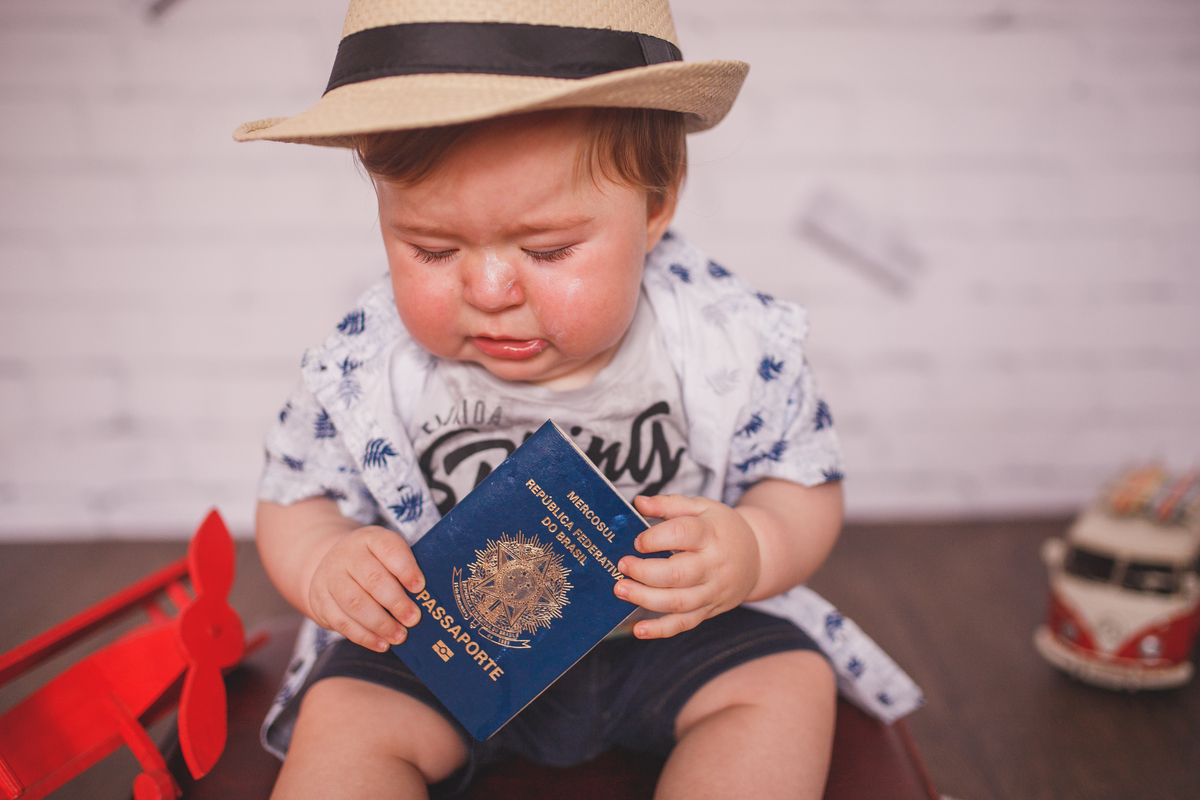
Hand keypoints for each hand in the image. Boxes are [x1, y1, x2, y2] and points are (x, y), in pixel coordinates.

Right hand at [306, 526, 425, 651]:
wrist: (332, 563)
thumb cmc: (374, 563)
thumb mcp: (387, 555)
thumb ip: (405, 571)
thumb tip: (429, 599)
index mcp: (371, 538)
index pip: (389, 548)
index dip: (406, 568)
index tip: (420, 587)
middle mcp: (348, 555)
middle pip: (372, 579)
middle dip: (396, 602)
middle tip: (414, 619)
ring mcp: (330, 577)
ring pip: (355, 603)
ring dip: (381, 624)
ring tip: (400, 636)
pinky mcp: (320, 601)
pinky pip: (341, 622)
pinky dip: (364, 636)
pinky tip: (381, 644)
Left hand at [613, 494, 760, 638]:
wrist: (758, 557)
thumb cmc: (722, 529)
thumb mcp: (702, 508)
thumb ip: (669, 505)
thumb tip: (638, 502)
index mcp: (711, 534)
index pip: (683, 534)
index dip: (656, 537)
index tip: (637, 540)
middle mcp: (713, 565)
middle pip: (678, 574)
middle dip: (645, 572)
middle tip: (622, 565)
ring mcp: (712, 591)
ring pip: (678, 602)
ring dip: (645, 599)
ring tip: (621, 590)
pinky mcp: (709, 610)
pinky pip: (684, 624)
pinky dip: (661, 630)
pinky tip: (639, 630)